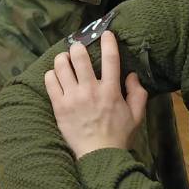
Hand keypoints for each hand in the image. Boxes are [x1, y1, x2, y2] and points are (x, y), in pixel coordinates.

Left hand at [45, 31, 145, 158]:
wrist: (99, 155)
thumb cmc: (119, 135)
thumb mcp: (136, 115)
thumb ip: (137, 92)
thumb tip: (132, 74)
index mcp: (111, 90)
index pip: (111, 58)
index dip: (108, 42)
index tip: (105, 33)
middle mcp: (90, 90)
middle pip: (80, 56)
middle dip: (77, 47)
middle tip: (77, 48)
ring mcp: (72, 97)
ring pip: (61, 66)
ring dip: (62, 58)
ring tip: (64, 60)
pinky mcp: (59, 106)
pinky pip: (50, 81)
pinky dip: (51, 74)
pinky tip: (55, 75)